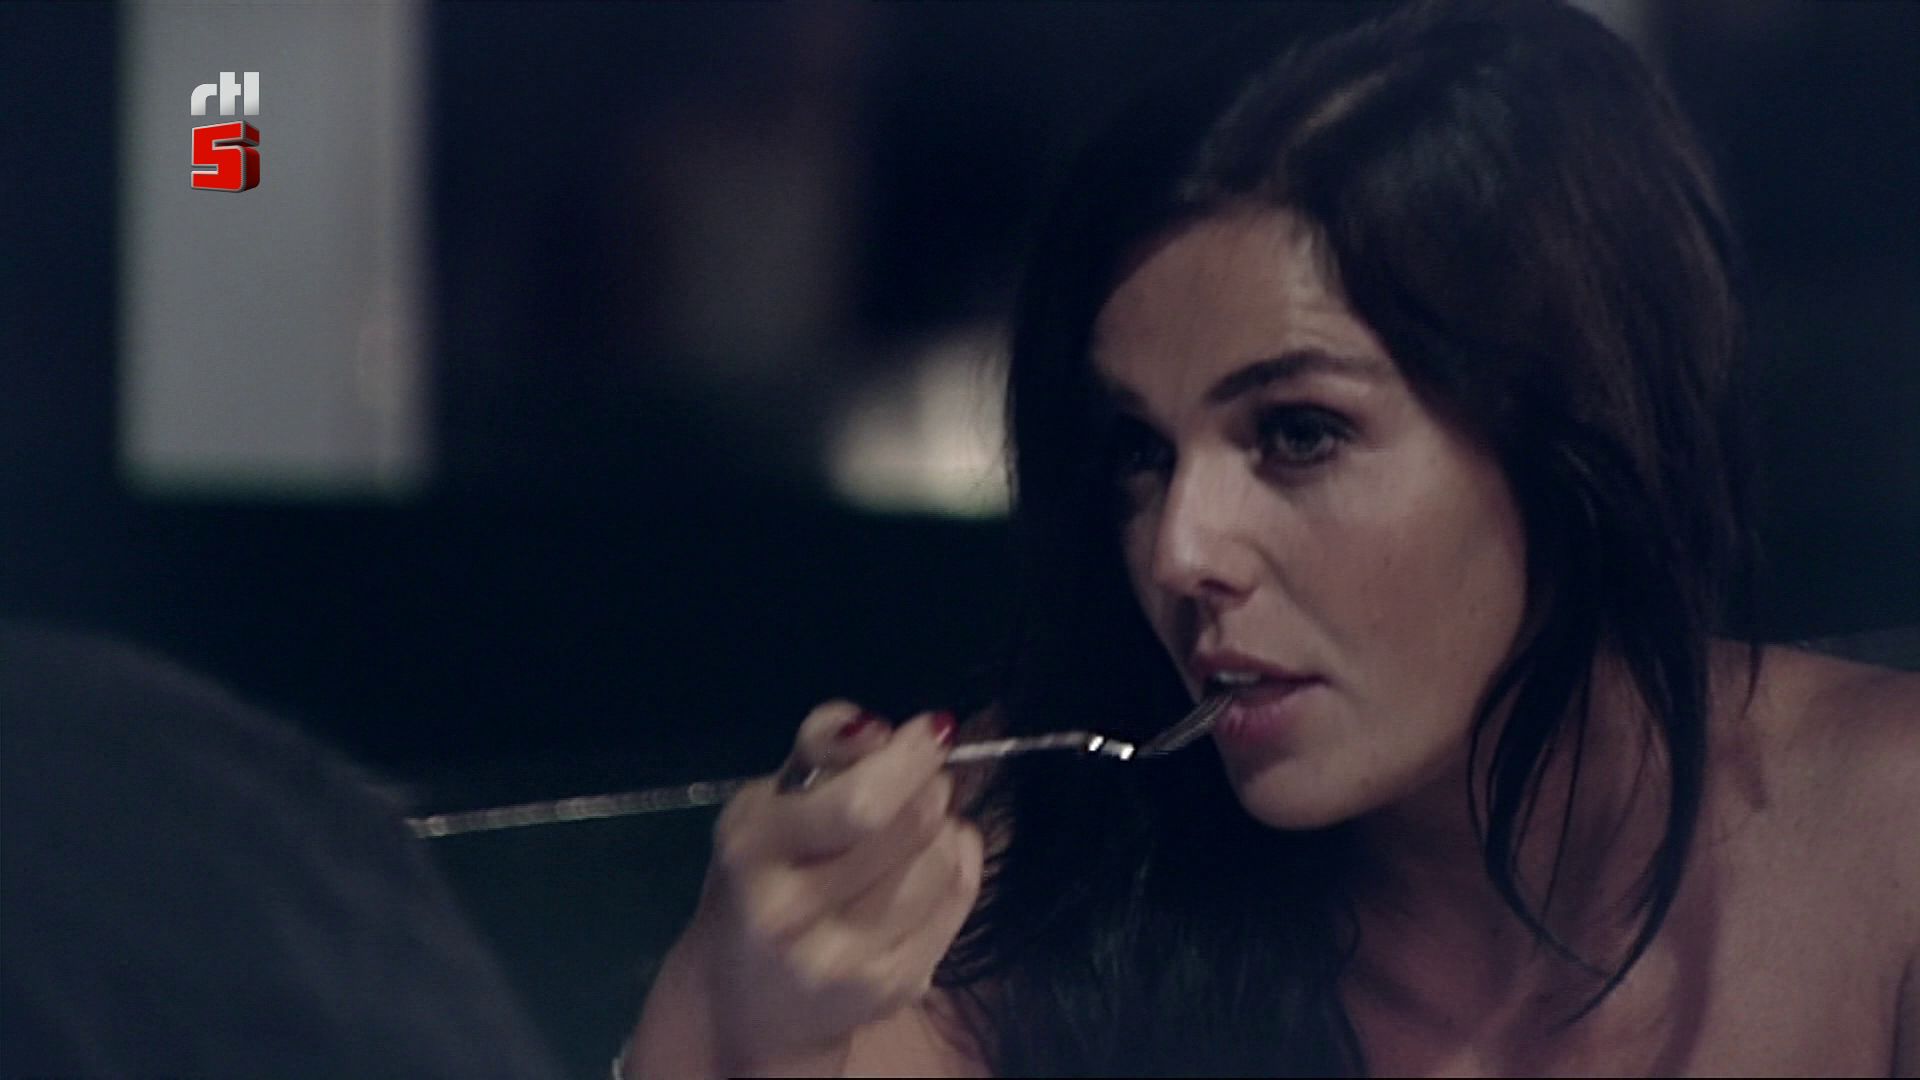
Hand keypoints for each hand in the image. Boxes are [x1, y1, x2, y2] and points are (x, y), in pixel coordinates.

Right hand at [631, 701, 984, 1077]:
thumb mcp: (762, 802)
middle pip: (914, 826)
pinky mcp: (890, 989)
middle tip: (922, 781)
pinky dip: (960, 865)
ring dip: (945, 828)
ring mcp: (845, 961)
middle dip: (931, 785)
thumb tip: (876, 728)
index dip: (909, 758)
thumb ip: (817, 747)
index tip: (931, 731)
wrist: (742, 1003)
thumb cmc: (757, 880)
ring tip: (919, 829)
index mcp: (754, 851)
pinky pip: (959, 903)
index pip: (860, 803)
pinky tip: (933, 863)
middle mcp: (792, 914)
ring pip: (942, 862)